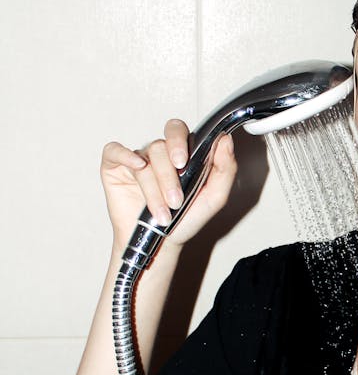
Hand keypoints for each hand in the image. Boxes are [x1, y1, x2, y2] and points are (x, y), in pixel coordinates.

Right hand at [101, 119, 237, 249]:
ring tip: (164, 214)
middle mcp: (158, 154)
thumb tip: (225, 140)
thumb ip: (225, 169)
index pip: (178, 131)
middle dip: (167, 172)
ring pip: (144, 159)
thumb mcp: (213, 198)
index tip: (183, 163)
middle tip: (175, 196)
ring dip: (155, 190)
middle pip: (160, 146)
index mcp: (181, 154)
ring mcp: (136, 159)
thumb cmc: (185, 220)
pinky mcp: (115, 167)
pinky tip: (136, 168)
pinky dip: (125, 156)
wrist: (160, 243)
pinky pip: (115, 151)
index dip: (179, 142)